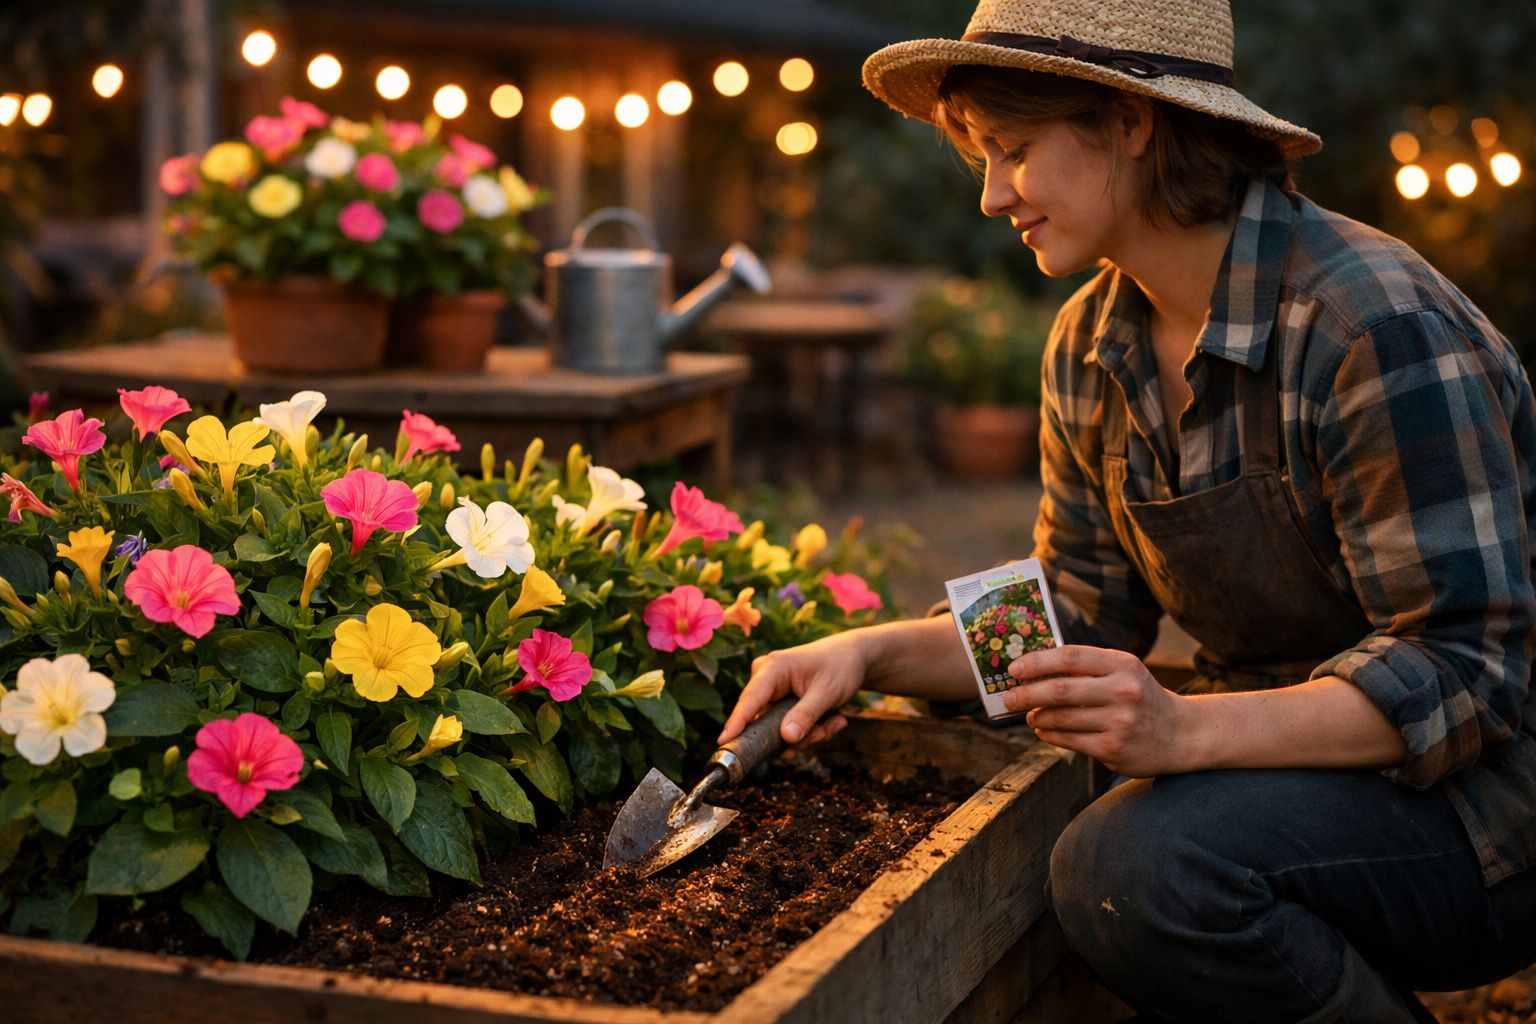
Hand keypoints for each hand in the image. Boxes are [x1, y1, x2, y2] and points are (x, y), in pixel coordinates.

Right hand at [717, 631, 867, 749]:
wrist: (853, 657)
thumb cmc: (841, 666)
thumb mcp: (828, 691)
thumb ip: (806, 714)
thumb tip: (786, 739)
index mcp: (773, 668)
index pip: (750, 700)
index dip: (736, 723)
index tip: (723, 742)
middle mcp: (765, 680)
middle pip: (765, 723)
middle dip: (796, 736)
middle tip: (824, 732)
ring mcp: (771, 694)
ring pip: (778, 731)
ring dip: (808, 736)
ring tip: (834, 722)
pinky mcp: (779, 705)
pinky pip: (787, 730)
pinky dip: (810, 732)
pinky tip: (832, 720)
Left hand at [1004, 644, 1195, 776]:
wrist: (1181, 734)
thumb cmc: (1140, 697)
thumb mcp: (1123, 672)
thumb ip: (1086, 668)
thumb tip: (1033, 669)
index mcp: (1123, 664)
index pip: (1069, 657)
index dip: (1036, 662)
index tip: (1014, 669)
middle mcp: (1123, 691)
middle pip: (1060, 690)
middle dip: (1026, 694)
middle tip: (1008, 697)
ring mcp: (1120, 722)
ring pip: (1061, 718)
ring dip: (1037, 717)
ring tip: (1029, 715)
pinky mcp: (1114, 748)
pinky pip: (1069, 740)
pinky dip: (1050, 735)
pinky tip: (1043, 730)